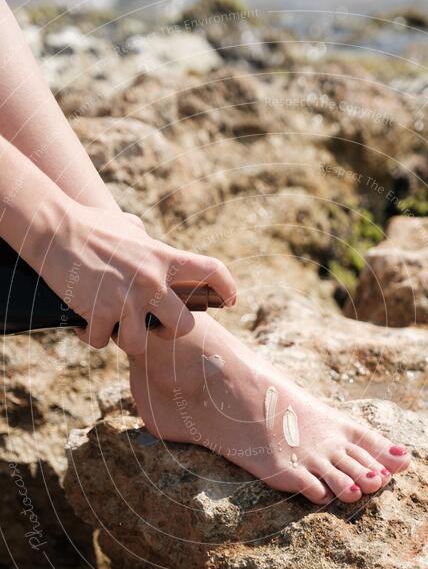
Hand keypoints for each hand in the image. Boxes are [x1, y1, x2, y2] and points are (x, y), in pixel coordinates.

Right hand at [37, 202, 236, 353]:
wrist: (55, 228)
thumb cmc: (90, 224)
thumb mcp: (128, 227)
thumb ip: (146, 241)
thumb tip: (148, 241)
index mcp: (163, 258)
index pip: (211, 271)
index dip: (226, 288)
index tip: (231, 300)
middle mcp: (152, 281)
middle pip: (184, 327)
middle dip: (171, 332)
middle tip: (156, 327)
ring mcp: (127, 299)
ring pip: (140, 343)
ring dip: (124, 338)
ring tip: (112, 326)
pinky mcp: (100, 312)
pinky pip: (101, 341)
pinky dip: (90, 336)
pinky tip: (83, 324)